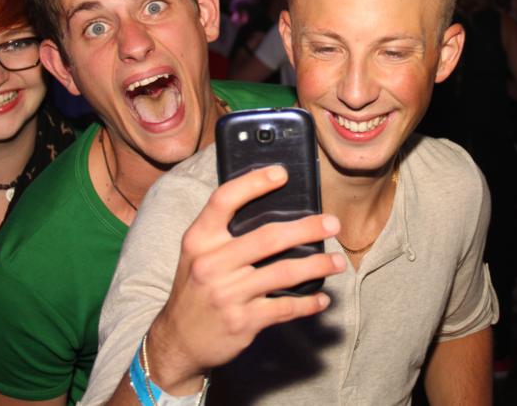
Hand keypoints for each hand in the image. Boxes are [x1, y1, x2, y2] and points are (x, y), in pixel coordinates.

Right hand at [147, 165, 344, 394]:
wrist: (178, 341)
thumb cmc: (195, 289)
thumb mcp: (196, 254)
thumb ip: (223, 233)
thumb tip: (273, 209)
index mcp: (199, 240)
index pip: (224, 200)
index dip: (254, 183)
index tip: (282, 174)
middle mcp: (211, 263)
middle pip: (268, 237)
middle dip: (307, 229)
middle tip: (333, 224)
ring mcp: (227, 293)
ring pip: (284, 272)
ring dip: (317, 266)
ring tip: (338, 262)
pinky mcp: (242, 321)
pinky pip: (285, 308)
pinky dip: (308, 303)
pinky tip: (320, 298)